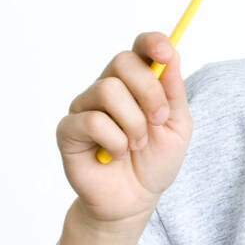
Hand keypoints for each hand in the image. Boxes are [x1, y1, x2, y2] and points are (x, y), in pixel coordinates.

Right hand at [55, 32, 192, 225]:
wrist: (134, 201)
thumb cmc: (153, 162)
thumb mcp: (176, 127)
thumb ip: (173, 92)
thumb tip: (171, 54)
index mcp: (136, 83)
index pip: (139, 48)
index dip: (151, 43)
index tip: (164, 52)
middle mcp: (107, 88)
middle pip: (123, 62)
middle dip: (149, 92)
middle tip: (158, 120)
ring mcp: (85, 107)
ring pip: (108, 91)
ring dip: (133, 124)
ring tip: (135, 145)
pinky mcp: (68, 129)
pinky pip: (92, 121)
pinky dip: (114, 142)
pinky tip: (114, 155)